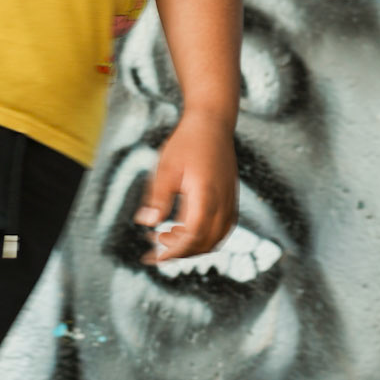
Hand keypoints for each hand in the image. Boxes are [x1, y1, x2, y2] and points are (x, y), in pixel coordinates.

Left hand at [133, 109, 237, 264]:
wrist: (212, 123)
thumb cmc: (187, 143)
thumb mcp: (165, 168)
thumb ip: (158, 198)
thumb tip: (147, 223)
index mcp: (206, 197)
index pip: (192, 237)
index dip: (173, 252)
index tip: (154, 257)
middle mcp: (223, 203)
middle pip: (204, 243)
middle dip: (180, 251)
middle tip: (154, 244)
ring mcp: (230, 202)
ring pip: (215, 239)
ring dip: (192, 245)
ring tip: (167, 235)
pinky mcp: (232, 199)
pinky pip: (223, 229)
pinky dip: (205, 237)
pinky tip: (186, 228)